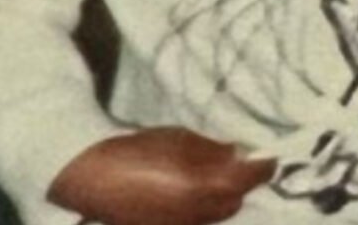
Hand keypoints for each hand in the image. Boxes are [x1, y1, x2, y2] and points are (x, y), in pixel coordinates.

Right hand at [48, 128, 275, 224]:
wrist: (90, 177)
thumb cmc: (136, 151)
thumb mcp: (179, 139)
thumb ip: (214, 150)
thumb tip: (241, 153)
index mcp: (209, 187)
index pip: (254, 177)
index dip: (264, 164)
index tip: (267, 153)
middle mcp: (203, 215)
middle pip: (236, 200)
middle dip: (240, 182)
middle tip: (235, 160)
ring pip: (218, 214)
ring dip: (222, 196)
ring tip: (209, 175)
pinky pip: (197, 221)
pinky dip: (200, 207)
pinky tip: (187, 190)